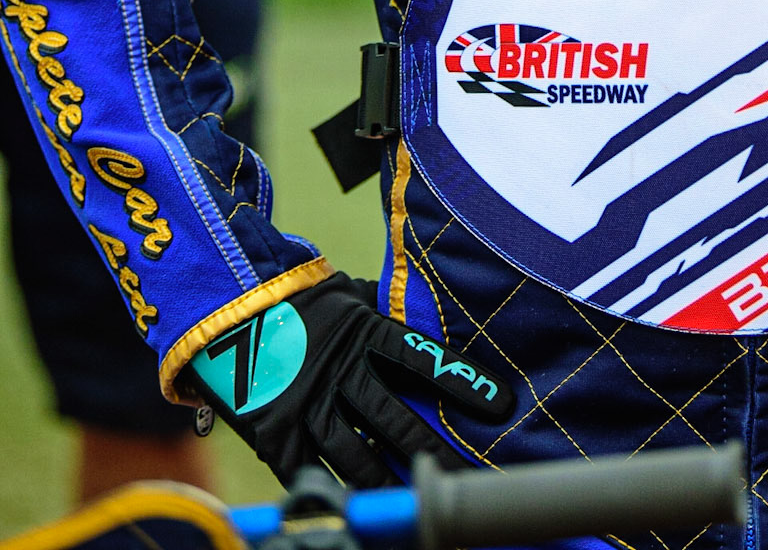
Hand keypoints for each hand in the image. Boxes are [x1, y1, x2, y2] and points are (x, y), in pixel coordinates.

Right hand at [189, 270, 514, 487]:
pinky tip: (361, 510)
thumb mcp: (348, 296)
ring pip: (358, 457)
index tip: (501, 403)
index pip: (422, 359)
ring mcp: (307, 407)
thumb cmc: (301, 301)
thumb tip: (435, 317)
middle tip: (466, 475)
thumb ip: (387, 314)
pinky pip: (312, 473)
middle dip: (434, 450)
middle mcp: (340, 373)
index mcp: (363, 333)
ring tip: (420, 502)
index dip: (462, 381)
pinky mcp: (277, 435)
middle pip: (396, 420)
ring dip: (391, 481)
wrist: (228, 311)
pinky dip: (336, 494)